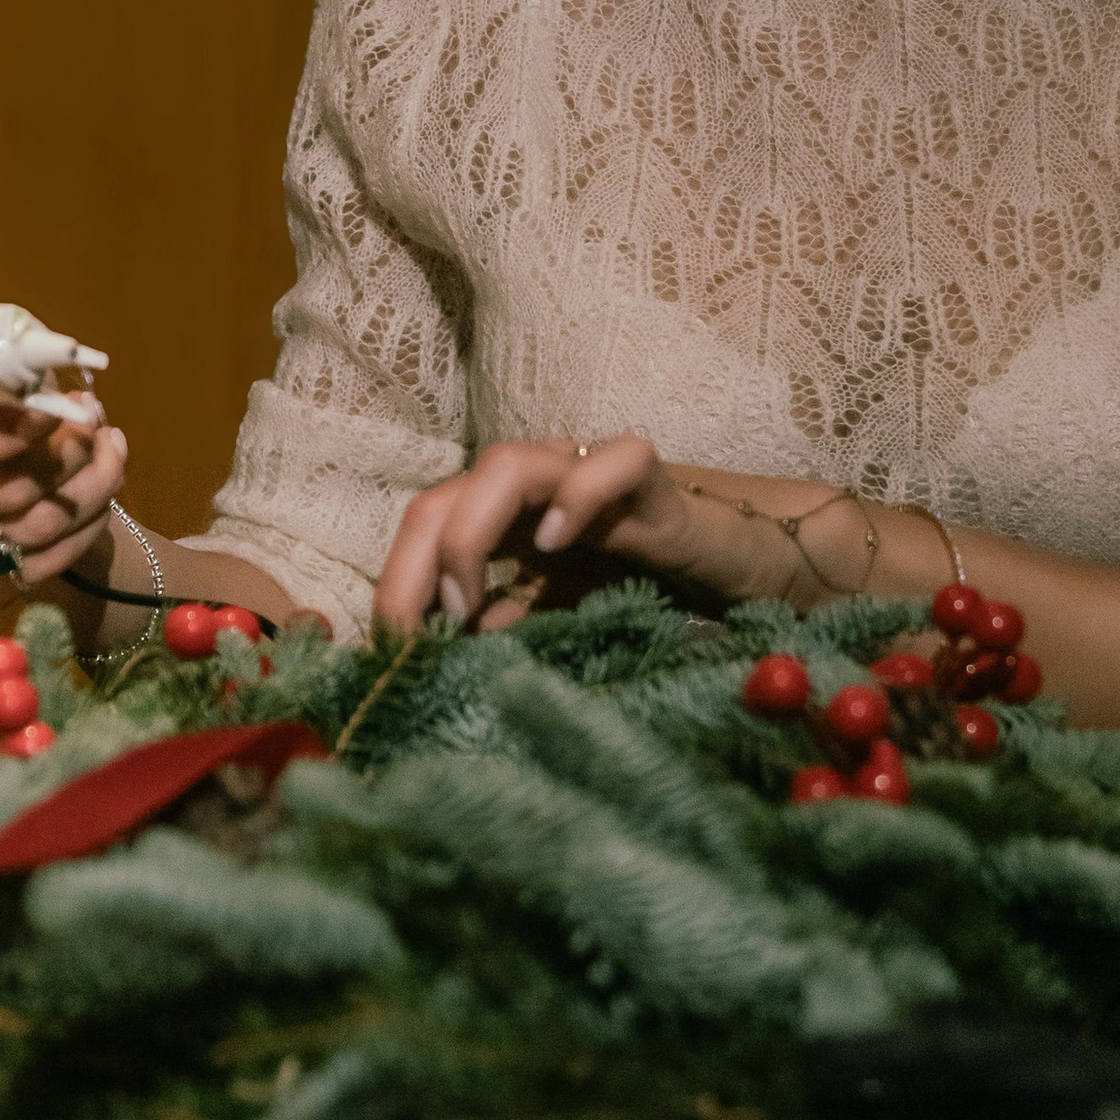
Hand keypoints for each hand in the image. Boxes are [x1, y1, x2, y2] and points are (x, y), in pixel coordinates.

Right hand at [0, 399, 128, 591]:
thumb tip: (46, 389)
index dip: (2, 435)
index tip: (57, 407)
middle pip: (5, 490)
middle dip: (70, 450)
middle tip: (94, 418)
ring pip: (39, 527)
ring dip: (94, 482)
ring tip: (109, 444)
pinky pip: (43, 565)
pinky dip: (87, 525)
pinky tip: (101, 488)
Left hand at [372, 434, 766, 634]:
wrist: (726, 562)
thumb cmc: (635, 582)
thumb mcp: (552, 618)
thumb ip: (502, 629)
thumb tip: (439, 657)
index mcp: (500, 515)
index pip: (424, 531)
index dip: (397, 583)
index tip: (393, 649)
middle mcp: (531, 483)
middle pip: (443, 496)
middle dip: (413, 566)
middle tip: (414, 633)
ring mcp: (586, 470)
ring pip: (506, 465)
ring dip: (470, 535)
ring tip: (467, 602)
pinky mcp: (648, 476)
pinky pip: (610, 463)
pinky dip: (575, 496)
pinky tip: (554, 542)